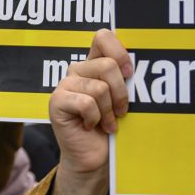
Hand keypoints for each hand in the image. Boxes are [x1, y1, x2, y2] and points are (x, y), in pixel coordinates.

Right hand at [48, 29, 130, 194]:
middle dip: (121, 92)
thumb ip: (126, 79)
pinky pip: (86, 103)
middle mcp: (78, 70)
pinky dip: (95, 118)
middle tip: (120, 111)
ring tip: (106, 122)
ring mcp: (65, 85)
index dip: (120, 51)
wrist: (95, 157)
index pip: (103, 36)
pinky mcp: (56, 102)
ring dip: (108, 111)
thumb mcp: (123, 99)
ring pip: (99, 87)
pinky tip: (92, 126)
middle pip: (107, 65)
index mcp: (94, 63)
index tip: (130, 73)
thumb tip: (138, 68)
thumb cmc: (112, 127)